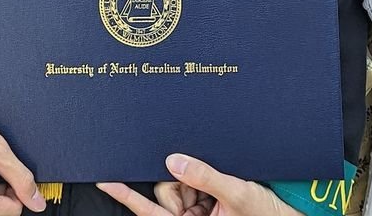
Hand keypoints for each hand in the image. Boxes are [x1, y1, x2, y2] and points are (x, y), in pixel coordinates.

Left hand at [97, 154, 291, 215]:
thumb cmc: (266, 214)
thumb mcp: (237, 193)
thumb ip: (205, 176)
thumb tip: (174, 161)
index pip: (150, 210)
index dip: (126, 194)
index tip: (105, 180)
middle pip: (167, 190)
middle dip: (184, 184)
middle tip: (210, 189)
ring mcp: (197, 211)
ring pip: (180, 184)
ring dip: (198, 181)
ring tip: (222, 190)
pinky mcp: (207, 202)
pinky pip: (194, 182)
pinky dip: (204, 179)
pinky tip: (220, 186)